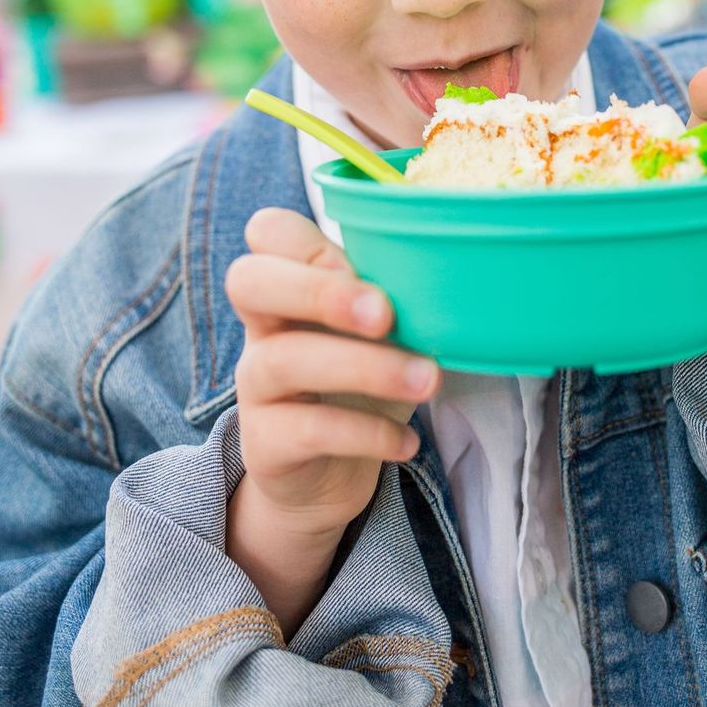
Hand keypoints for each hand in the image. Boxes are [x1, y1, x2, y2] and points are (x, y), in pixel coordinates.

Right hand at [224, 207, 439, 632]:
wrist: (326, 475)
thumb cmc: (360, 381)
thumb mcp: (378, 332)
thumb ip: (395, 298)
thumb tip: (458, 280)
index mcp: (291, 284)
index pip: (267, 231)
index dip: (305, 242)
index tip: (363, 265)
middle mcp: (262, 327)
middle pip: (248, 281)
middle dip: (319, 291)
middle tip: (386, 315)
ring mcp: (255, 385)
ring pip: (283, 361)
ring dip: (366, 367)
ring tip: (428, 380)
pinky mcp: (264, 443)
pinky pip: (305, 430)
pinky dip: (366, 433)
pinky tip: (407, 441)